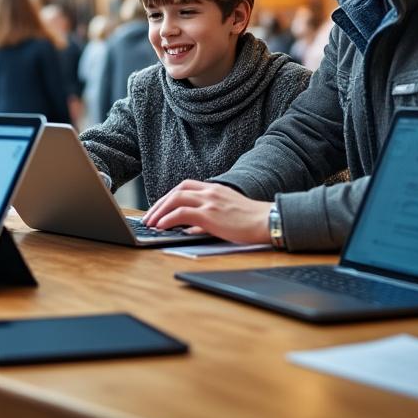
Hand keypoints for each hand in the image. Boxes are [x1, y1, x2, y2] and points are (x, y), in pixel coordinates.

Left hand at [142, 180, 271, 244]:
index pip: (185, 187)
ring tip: (150, 223)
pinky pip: (181, 213)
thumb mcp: (227, 214)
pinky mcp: (209, 214)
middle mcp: (210, 191)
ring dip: (159, 211)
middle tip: (149, 216)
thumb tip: (190, 230)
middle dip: (159, 203)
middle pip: (176, 190)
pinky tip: (161, 226)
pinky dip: (168, 219)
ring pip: (175, 199)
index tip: (160, 207)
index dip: (169, 196)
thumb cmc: (251, 221)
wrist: (268, 221)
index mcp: (215, 189)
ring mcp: (209, 201)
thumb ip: (208, 218)